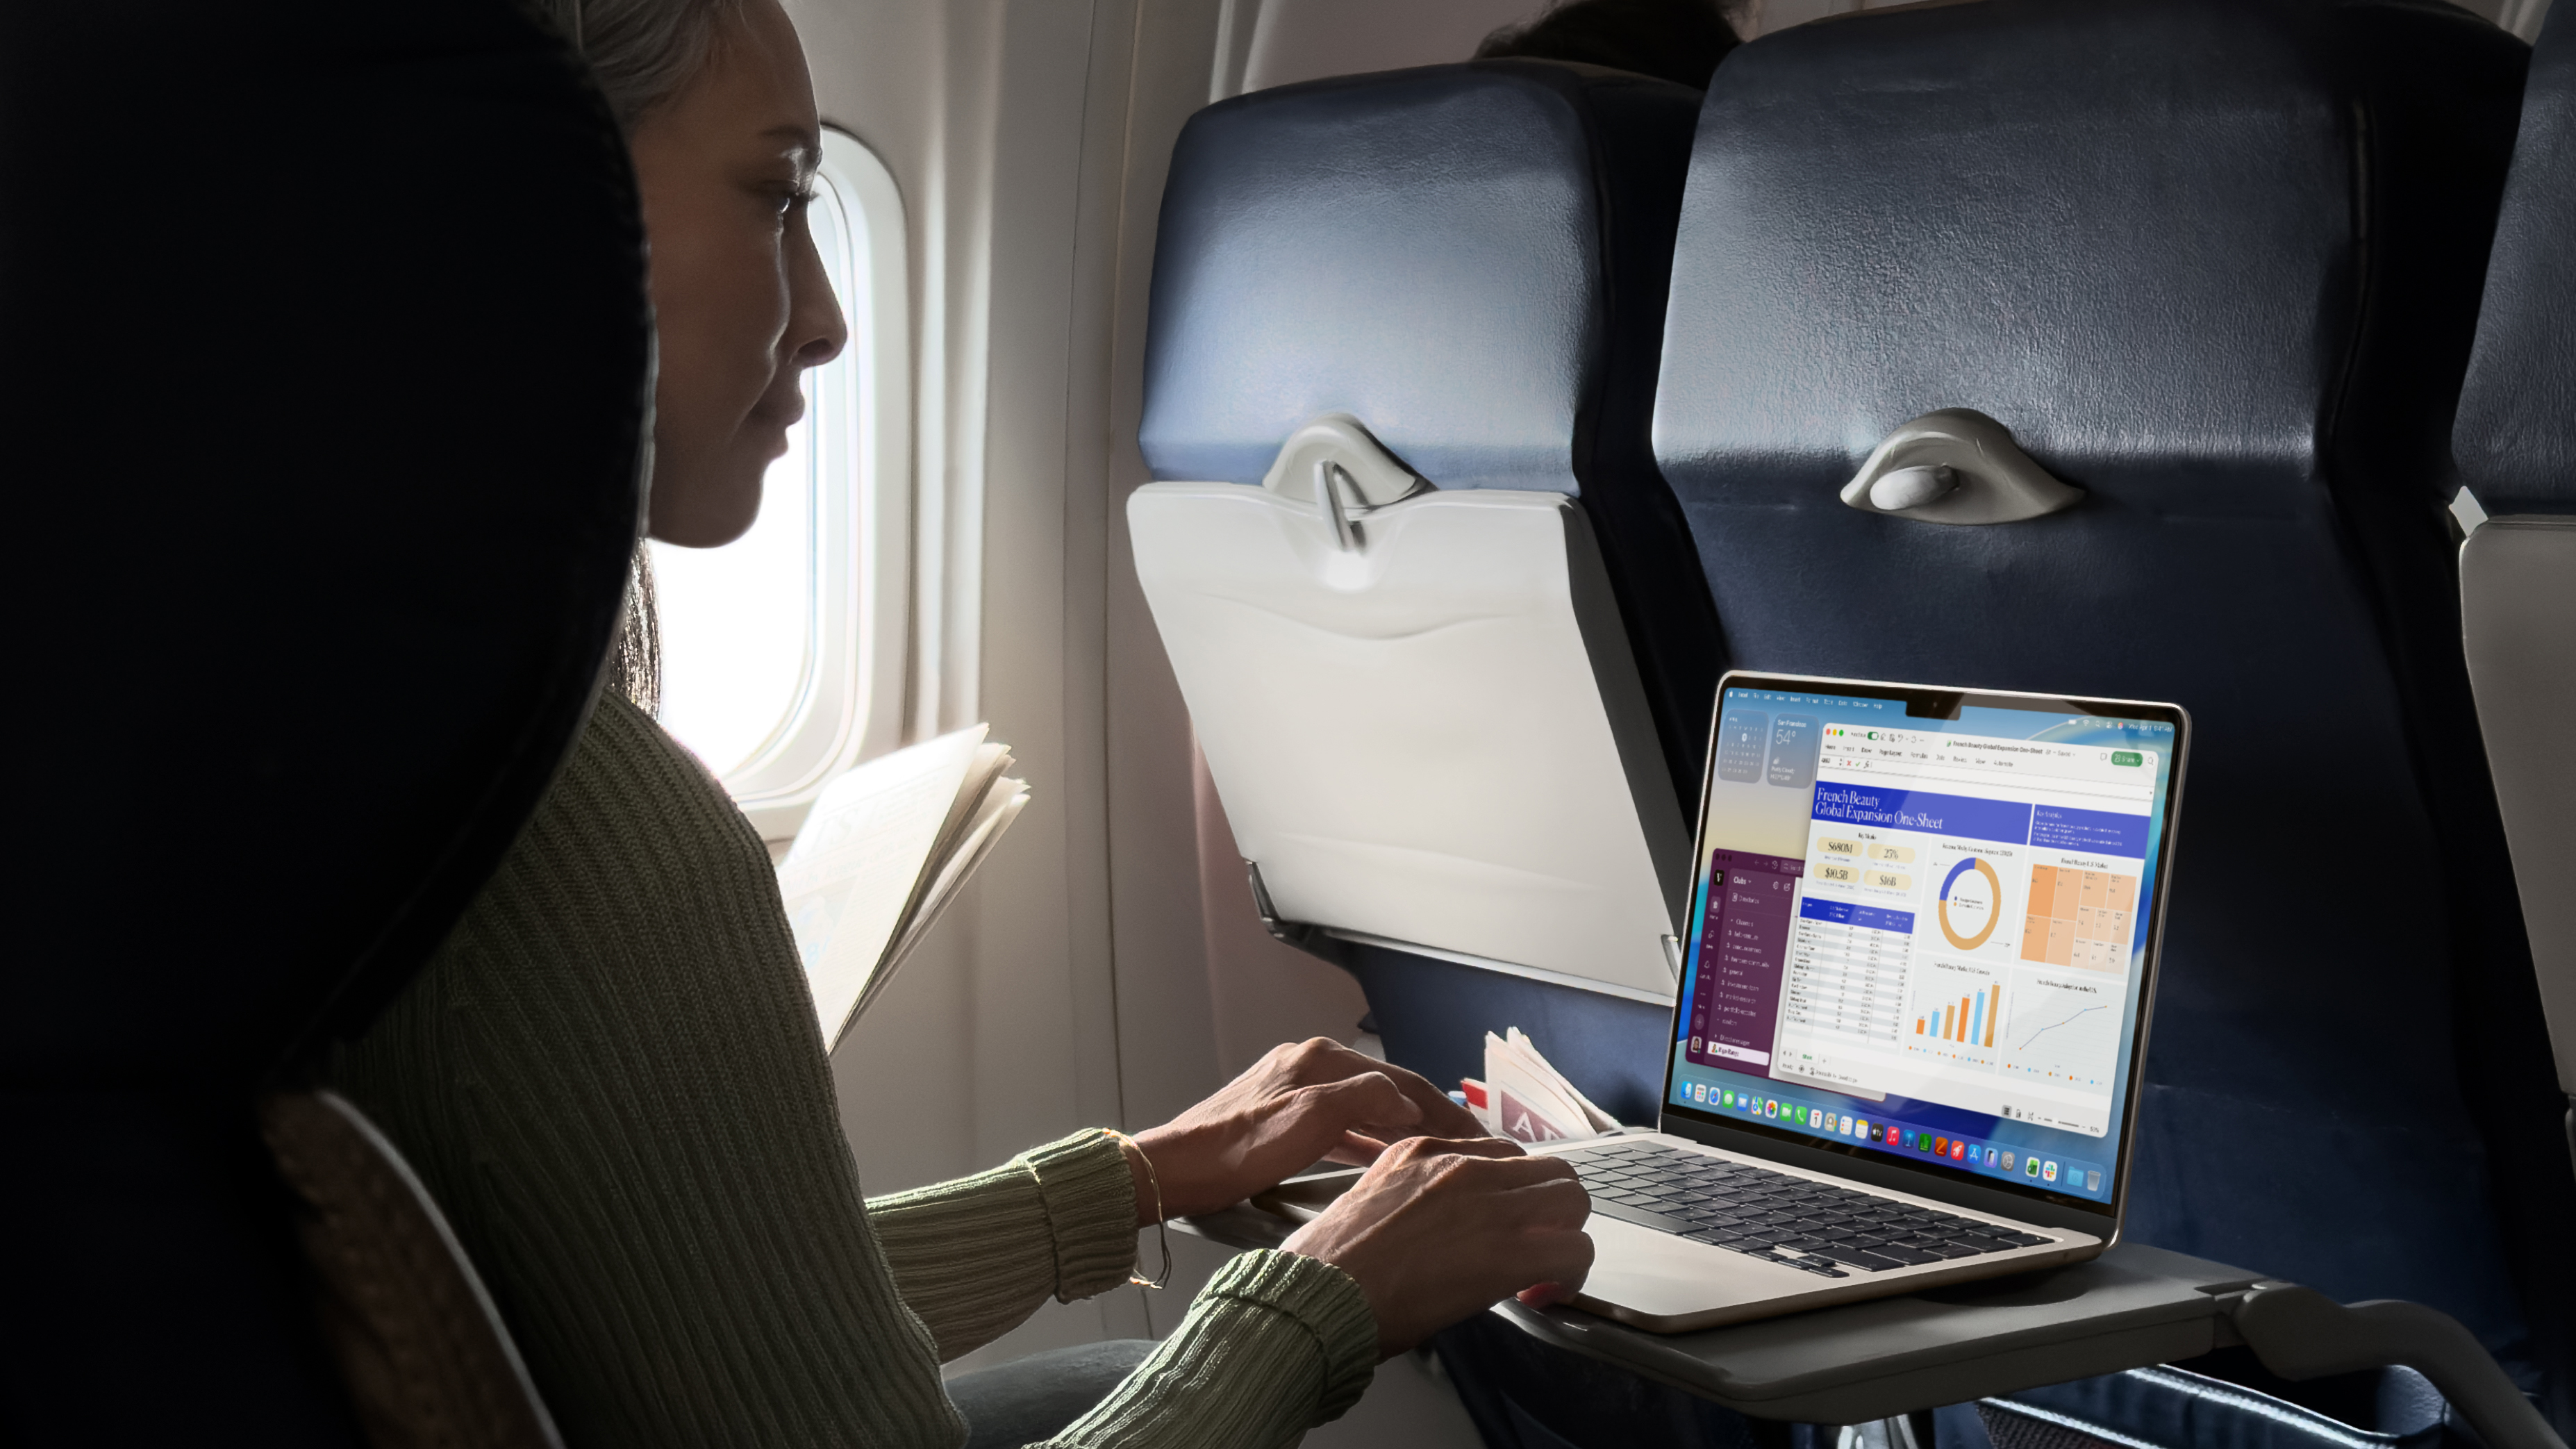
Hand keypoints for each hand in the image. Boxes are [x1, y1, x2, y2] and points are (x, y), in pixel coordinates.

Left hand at [1125, 1038, 1486, 1223]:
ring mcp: (1291, 1090)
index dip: (1444, 1107)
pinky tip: (1382, 1156)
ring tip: (1438, 1152)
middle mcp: (1307, 1066)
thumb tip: (1406, 1101)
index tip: (1478, 1135)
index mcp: (1319, 1060)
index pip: (1399, 1079)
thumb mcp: (1310, 1122)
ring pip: (1363, 1108)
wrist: (1173, 1172)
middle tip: (1469, 1146)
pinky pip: (1339, 1124)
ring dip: (1400, 1128)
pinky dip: (1367, 1138)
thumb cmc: (1235, 1151)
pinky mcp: (1278, 1117)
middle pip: (1384, 1089)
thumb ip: (1365, 1102)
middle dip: (1428, 1116)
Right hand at [1282, 1136, 1593, 1356]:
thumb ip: (1415, 1195)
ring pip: (1572, 1199)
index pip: (1502, 1155)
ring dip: (1566, 1235)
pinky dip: (1569, 1275)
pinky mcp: (1505, 1251)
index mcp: (1424, 1149)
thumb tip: (1444, 1223)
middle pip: (1549, 1169)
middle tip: (1535, 1246)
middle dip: (1552, 1210)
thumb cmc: (1330, 1265)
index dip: (1513, 1194)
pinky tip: (1543, 1294)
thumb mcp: (1371, 1199)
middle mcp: (1461, 1166)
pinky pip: (1572, 1250)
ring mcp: (1488, 1204)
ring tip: (1543, 1271)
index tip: (1506, 1224)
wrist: (1320, 1295)